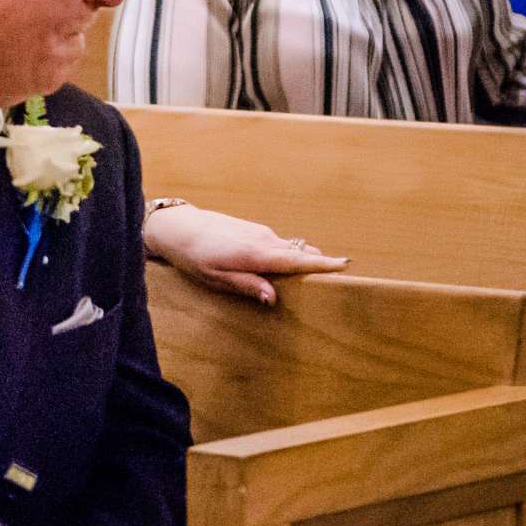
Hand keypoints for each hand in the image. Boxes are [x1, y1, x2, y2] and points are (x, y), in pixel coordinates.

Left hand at [144, 204, 347, 305]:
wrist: (179, 227)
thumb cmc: (194, 257)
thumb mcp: (216, 279)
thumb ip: (246, 286)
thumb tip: (273, 298)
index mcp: (256, 254)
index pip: (296, 260)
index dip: (322, 264)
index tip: (346, 266)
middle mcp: (264, 240)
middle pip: (302, 253)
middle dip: (321, 265)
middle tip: (341, 279)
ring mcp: (261, 233)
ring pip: (292, 248)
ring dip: (304, 261)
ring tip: (319, 279)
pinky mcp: (256, 231)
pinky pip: (281, 245)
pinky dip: (290, 256)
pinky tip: (288, 269)